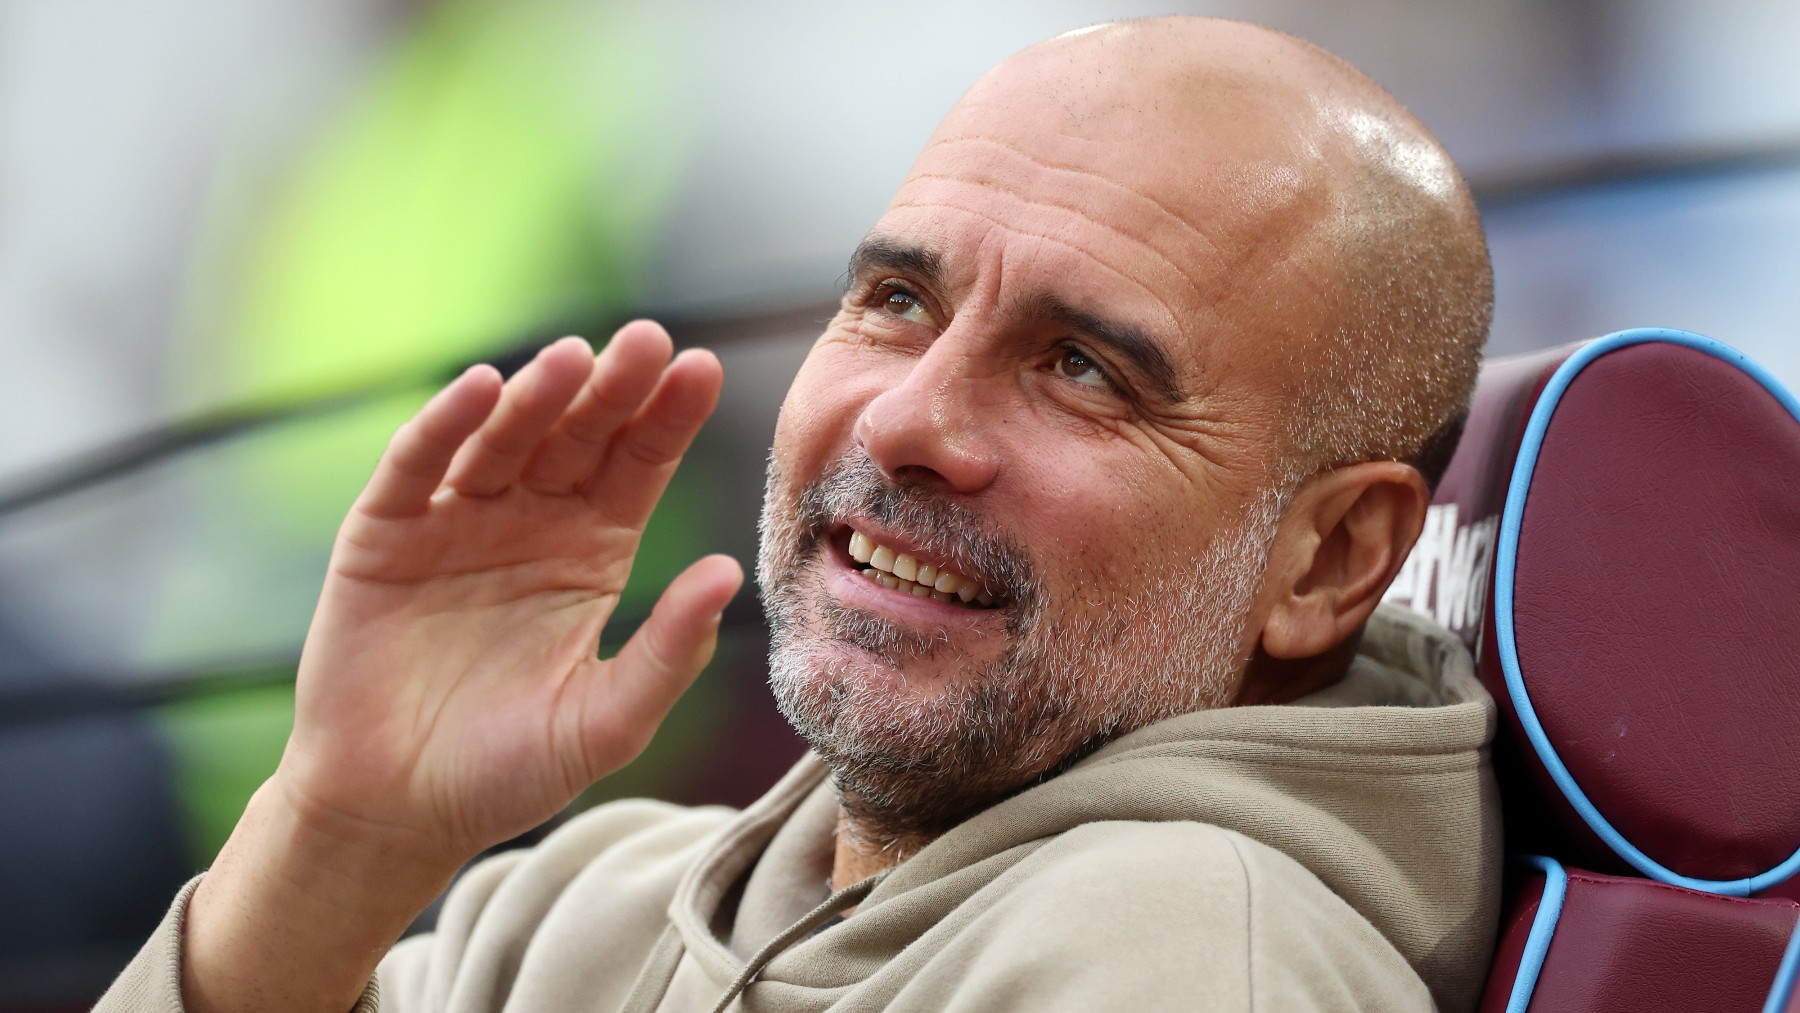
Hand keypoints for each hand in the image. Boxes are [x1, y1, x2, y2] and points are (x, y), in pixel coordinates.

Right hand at [275, 320, 741, 867]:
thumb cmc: (509, 771)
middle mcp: (530, 522)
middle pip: (578, 438)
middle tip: (649, 341)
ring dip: (536, 395)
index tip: (703, 370)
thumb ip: (667, 653)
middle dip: (613, 389)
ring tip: (573, 358)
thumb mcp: (606, 722)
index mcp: (593, 552)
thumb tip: (727, 572)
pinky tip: (479, 389)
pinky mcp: (383, 534)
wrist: (397, 811)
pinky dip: (443, 426)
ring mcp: (455, 521)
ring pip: (502, 440)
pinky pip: (415, 468)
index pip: (639, 467)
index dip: (669, 420)